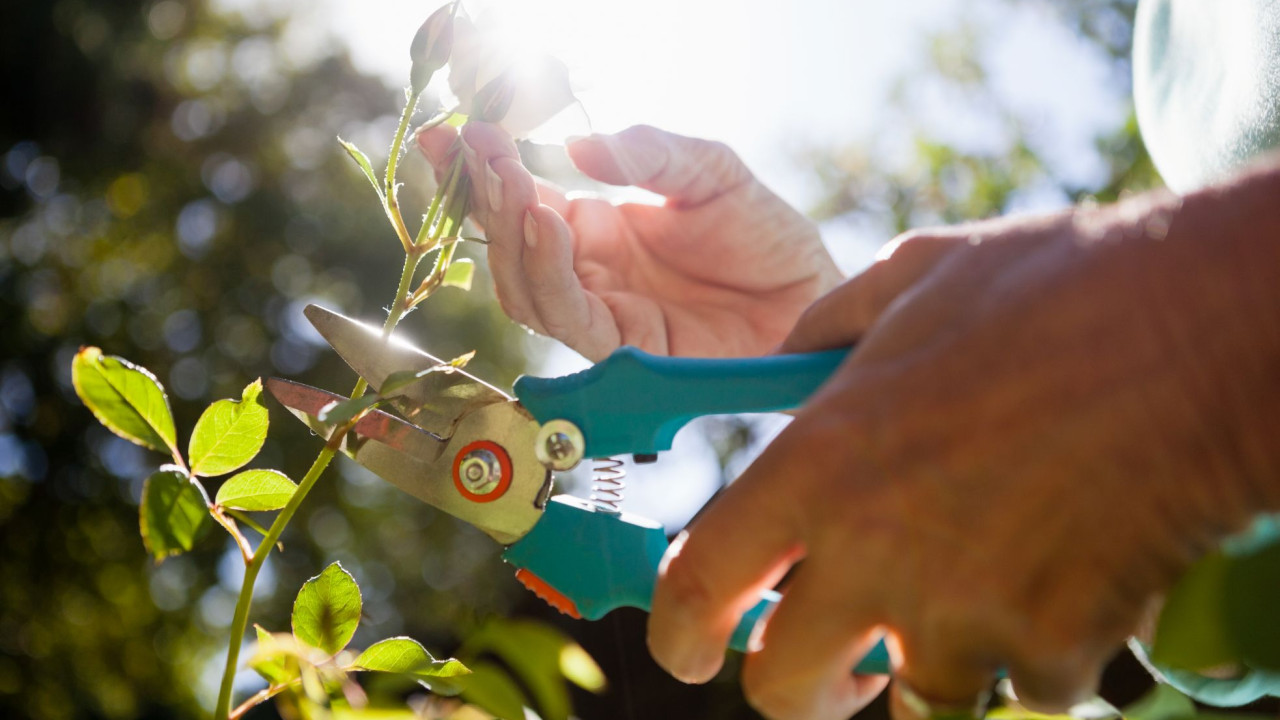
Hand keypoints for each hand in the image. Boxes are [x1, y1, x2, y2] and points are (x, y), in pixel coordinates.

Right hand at [416, 122, 841, 359]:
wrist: (810, 294)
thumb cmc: (763, 234)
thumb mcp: (708, 171)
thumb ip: (648, 154)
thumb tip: (576, 148)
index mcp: (596, 229)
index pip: (519, 202)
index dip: (479, 172)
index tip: (447, 131)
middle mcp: (587, 273)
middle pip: (509, 246)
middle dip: (483, 197)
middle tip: (473, 147)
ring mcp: (602, 313)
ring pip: (525, 288)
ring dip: (511, 236)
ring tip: (514, 184)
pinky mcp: (625, 349)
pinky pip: (570, 317)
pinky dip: (550, 272)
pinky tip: (550, 223)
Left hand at [646, 171, 1279, 719]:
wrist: (1205, 326)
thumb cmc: (1057, 288)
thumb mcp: (915, 276)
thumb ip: (828, 328)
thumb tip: (782, 357)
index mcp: (819, 466)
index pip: (698, 586)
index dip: (679, 632)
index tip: (688, 649)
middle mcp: (873, 554)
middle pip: (784, 686)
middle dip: (799, 683)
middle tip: (830, 658)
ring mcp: (966, 612)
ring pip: (916, 699)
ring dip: (933, 661)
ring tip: (974, 587)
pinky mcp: (1055, 645)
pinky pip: (1024, 684)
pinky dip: (1037, 649)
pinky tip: (1063, 576)